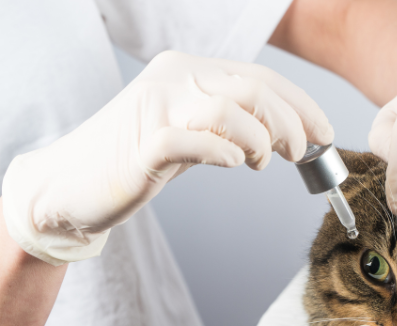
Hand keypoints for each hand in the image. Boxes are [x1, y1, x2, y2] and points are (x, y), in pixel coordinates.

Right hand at [2, 51, 331, 264]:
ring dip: (260, 140)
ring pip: (228, 110)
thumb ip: (231, 122)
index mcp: (189, 69)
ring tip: (261, 163)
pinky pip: (191, 141)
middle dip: (290, 124)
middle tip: (300, 152)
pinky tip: (235, 165)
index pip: (260, 77)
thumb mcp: (192, 128)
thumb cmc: (138, 157)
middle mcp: (174, 78)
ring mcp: (154, 109)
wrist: (71, 184)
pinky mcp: (141, 146)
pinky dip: (223, 153)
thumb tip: (288, 133)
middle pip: (253, 90)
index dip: (301, 105)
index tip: (324, 132)